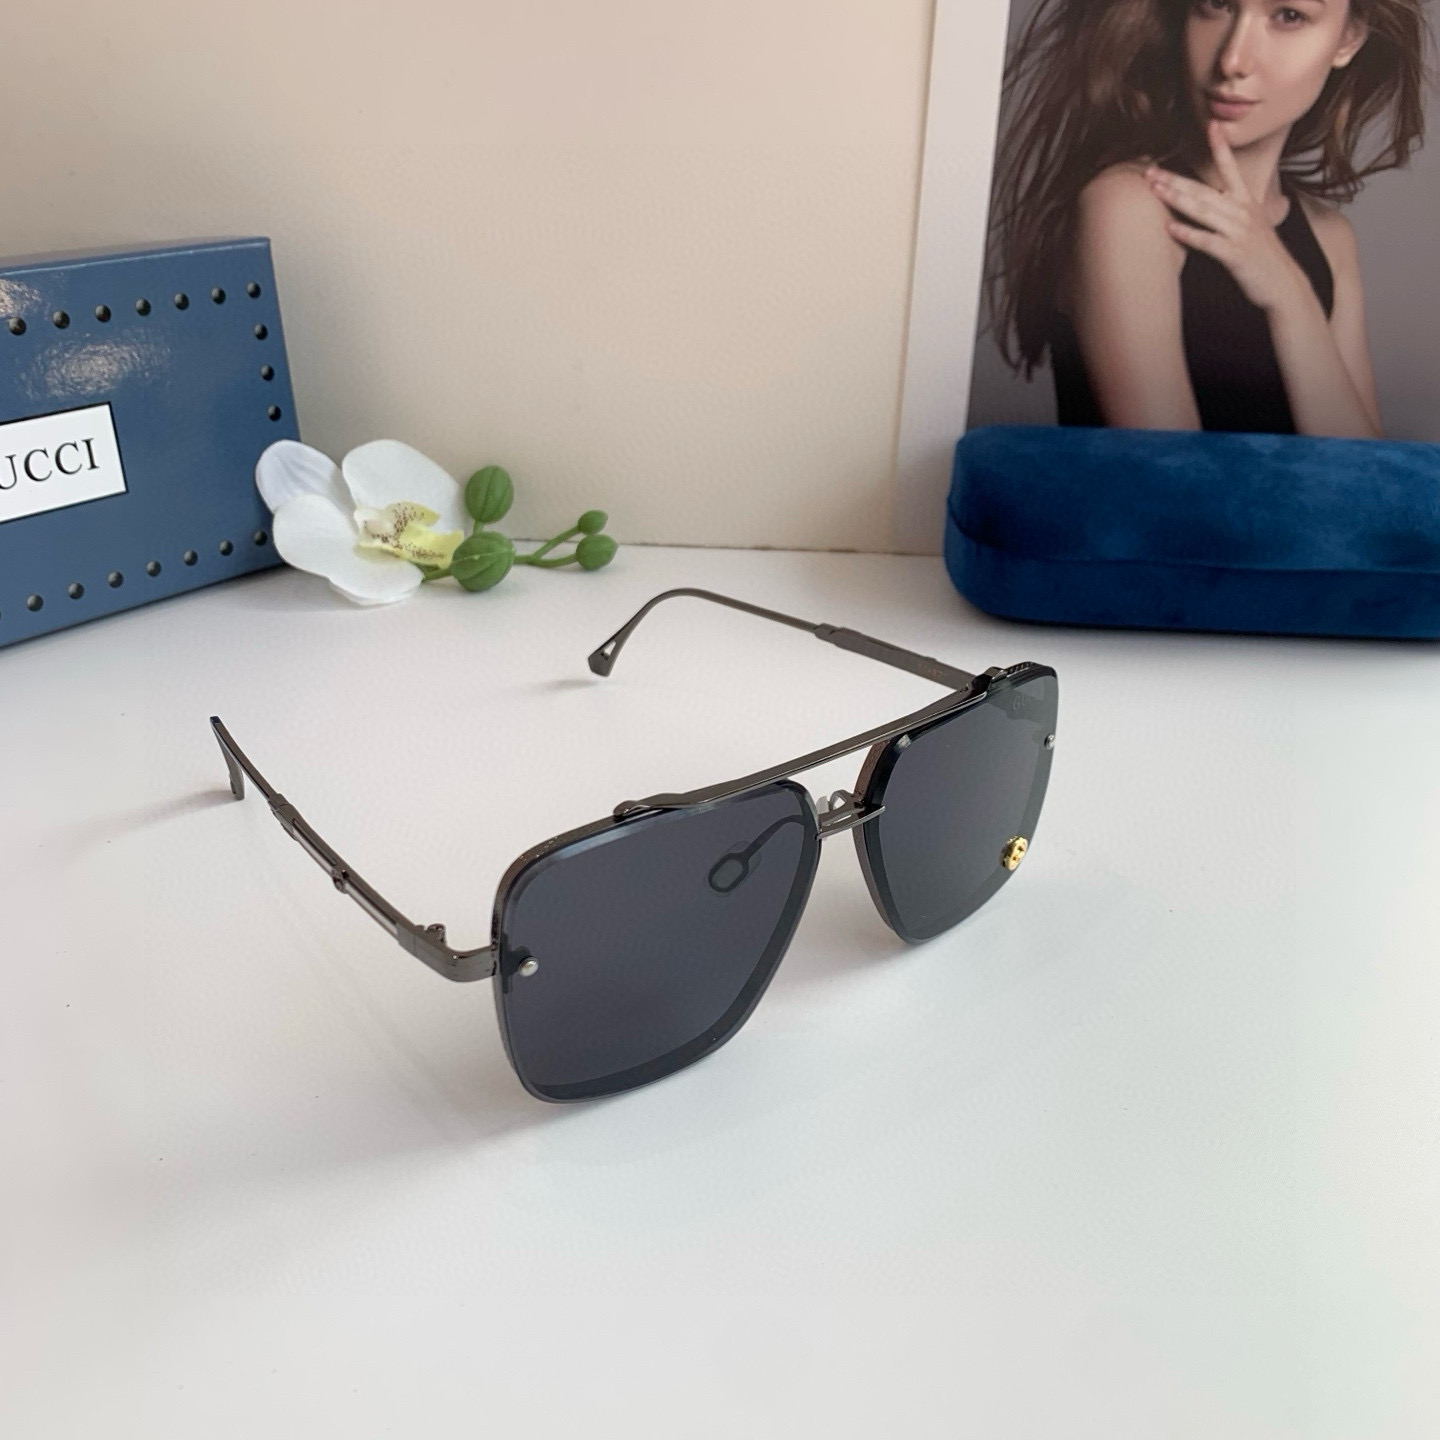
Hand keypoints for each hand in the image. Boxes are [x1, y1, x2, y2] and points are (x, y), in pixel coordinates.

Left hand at [1145, 121, 1309, 314]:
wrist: (1283, 285)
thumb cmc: (1262, 258)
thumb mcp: (1251, 226)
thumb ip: (1232, 212)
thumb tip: (1211, 203)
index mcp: (1246, 203)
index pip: (1231, 169)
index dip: (1221, 147)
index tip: (1211, 124)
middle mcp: (1243, 212)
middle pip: (1205, 190)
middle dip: (1176, 179)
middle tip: (1150, 171)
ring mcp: (1239, 232)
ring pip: (1204, 211)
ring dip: (1177, 199)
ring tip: (1155, 190)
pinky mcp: (1235, 254)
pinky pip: (1207, 241)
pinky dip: (1188, 234)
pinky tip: (1170, 228)